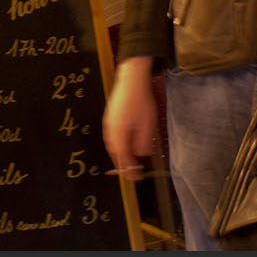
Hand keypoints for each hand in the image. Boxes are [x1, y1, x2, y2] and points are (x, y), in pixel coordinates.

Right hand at [103, 57, 159, 177]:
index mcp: (119, 134)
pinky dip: (117, 146)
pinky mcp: (110, 118)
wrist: (131, 79)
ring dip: (120, 156)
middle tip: (133, 173)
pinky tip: (124, 146)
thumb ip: (143, 143)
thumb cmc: (141, 100)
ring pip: (112, 146)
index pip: (124, 159)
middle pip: (115, 154)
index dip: (131, 171)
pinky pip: (112, 137)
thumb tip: (141, 156)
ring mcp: (108, 124)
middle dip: (124, 165)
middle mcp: (110, 131)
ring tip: (128, 163)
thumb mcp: (148, 125)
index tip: (137, 178)